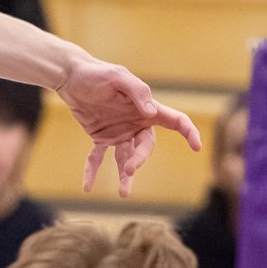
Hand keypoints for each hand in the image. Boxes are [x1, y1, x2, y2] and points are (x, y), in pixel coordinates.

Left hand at [56, 51, 200, 197]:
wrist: (71, 76)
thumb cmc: (96, 73)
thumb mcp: (117, 77)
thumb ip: (137, 91)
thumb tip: (151, 112)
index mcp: (146, 107)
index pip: (174, 121)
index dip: (188, 132)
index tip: (196, 146)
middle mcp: (136, 123)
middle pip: (146, 145)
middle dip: (140, 159)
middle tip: (129, 169)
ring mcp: (119, 132)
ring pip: (126, 158)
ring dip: (125, 175)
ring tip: (123, 194)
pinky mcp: (100, 136)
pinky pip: (98, 158)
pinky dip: (92, 171)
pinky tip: (88, 187)